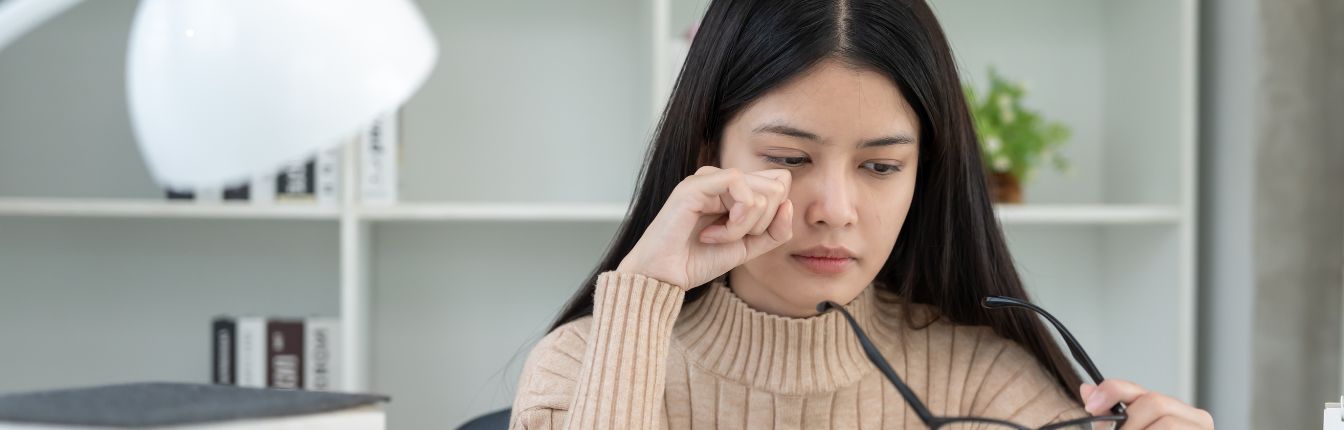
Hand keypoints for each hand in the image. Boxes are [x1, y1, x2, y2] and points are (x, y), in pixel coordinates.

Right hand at [616, 166, 792, 289]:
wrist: (664, 275)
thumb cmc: (698, 260)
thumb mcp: (748, 247)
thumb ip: (775, 231)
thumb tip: (788, 205)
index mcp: (734, 189)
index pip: (779, 184)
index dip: (776, 215)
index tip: (750, 237)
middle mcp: (722, 179)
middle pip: (777, 186)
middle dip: (762, 222)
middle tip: (733, 239)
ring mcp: (708, 178)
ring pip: (761, 189)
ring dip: (746, 224)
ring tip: (718, 238)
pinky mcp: (697, 183)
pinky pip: (739, 185)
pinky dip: (736, 218)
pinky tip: (713, 233)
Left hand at [1080, 380, 1212, 428]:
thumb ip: (1109, 418)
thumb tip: (1086, 389)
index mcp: (1170, 410)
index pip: (1136, 388)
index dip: (1111, 391)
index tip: (1090, 406)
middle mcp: (1192, 417)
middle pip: (1154, 402)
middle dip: (1130, 423)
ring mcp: (1202, 429)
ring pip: (1168, 423)